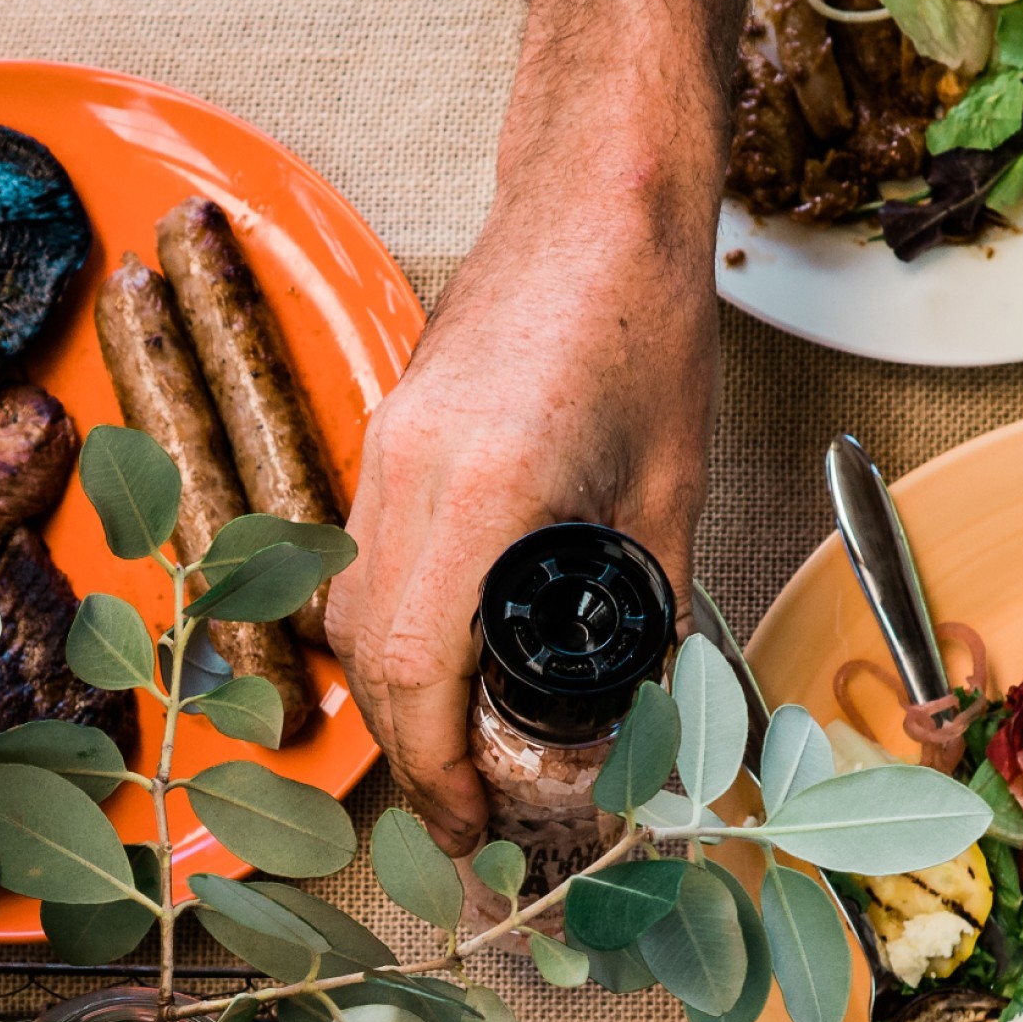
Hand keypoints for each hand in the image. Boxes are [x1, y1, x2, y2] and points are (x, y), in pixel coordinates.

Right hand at [332, 200, 720, 856]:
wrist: (598, 196)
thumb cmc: (645, 320)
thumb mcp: (671, 490)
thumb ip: (646, 611)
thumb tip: (636, 714)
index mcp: (486, 485)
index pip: (419, 668)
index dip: (435, 769)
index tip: (472, 825)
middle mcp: (409, 470)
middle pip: (368, 656)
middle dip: (410, 752)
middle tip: (468, 809)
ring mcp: (384, 446)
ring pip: (351, 612)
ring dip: (396, 694)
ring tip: (460, 747)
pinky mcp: (387, 433)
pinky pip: (362, 558)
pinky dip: (393, 626)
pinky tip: (448, 653)